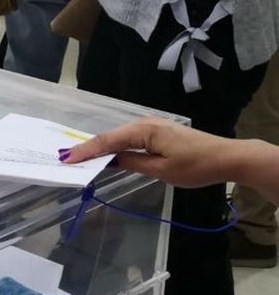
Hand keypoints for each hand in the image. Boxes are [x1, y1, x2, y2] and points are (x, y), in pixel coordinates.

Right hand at [62, 117, 246, 189]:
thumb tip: (109, 160)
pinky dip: (117, 145)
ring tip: (82, 157)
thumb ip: (132, 163)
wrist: (228, 157)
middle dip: (89, 147)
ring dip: (102, 147)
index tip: (66, 158)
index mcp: (144, 131)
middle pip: (111, 136)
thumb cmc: (196, 166)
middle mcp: (145, 123)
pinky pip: (131, 138)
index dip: (85, 150)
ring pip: (120, 136)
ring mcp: (153, 126)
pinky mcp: (159, 132)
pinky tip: (109, 153)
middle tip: (67, 158)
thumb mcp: (162, 171)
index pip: (107, 141)